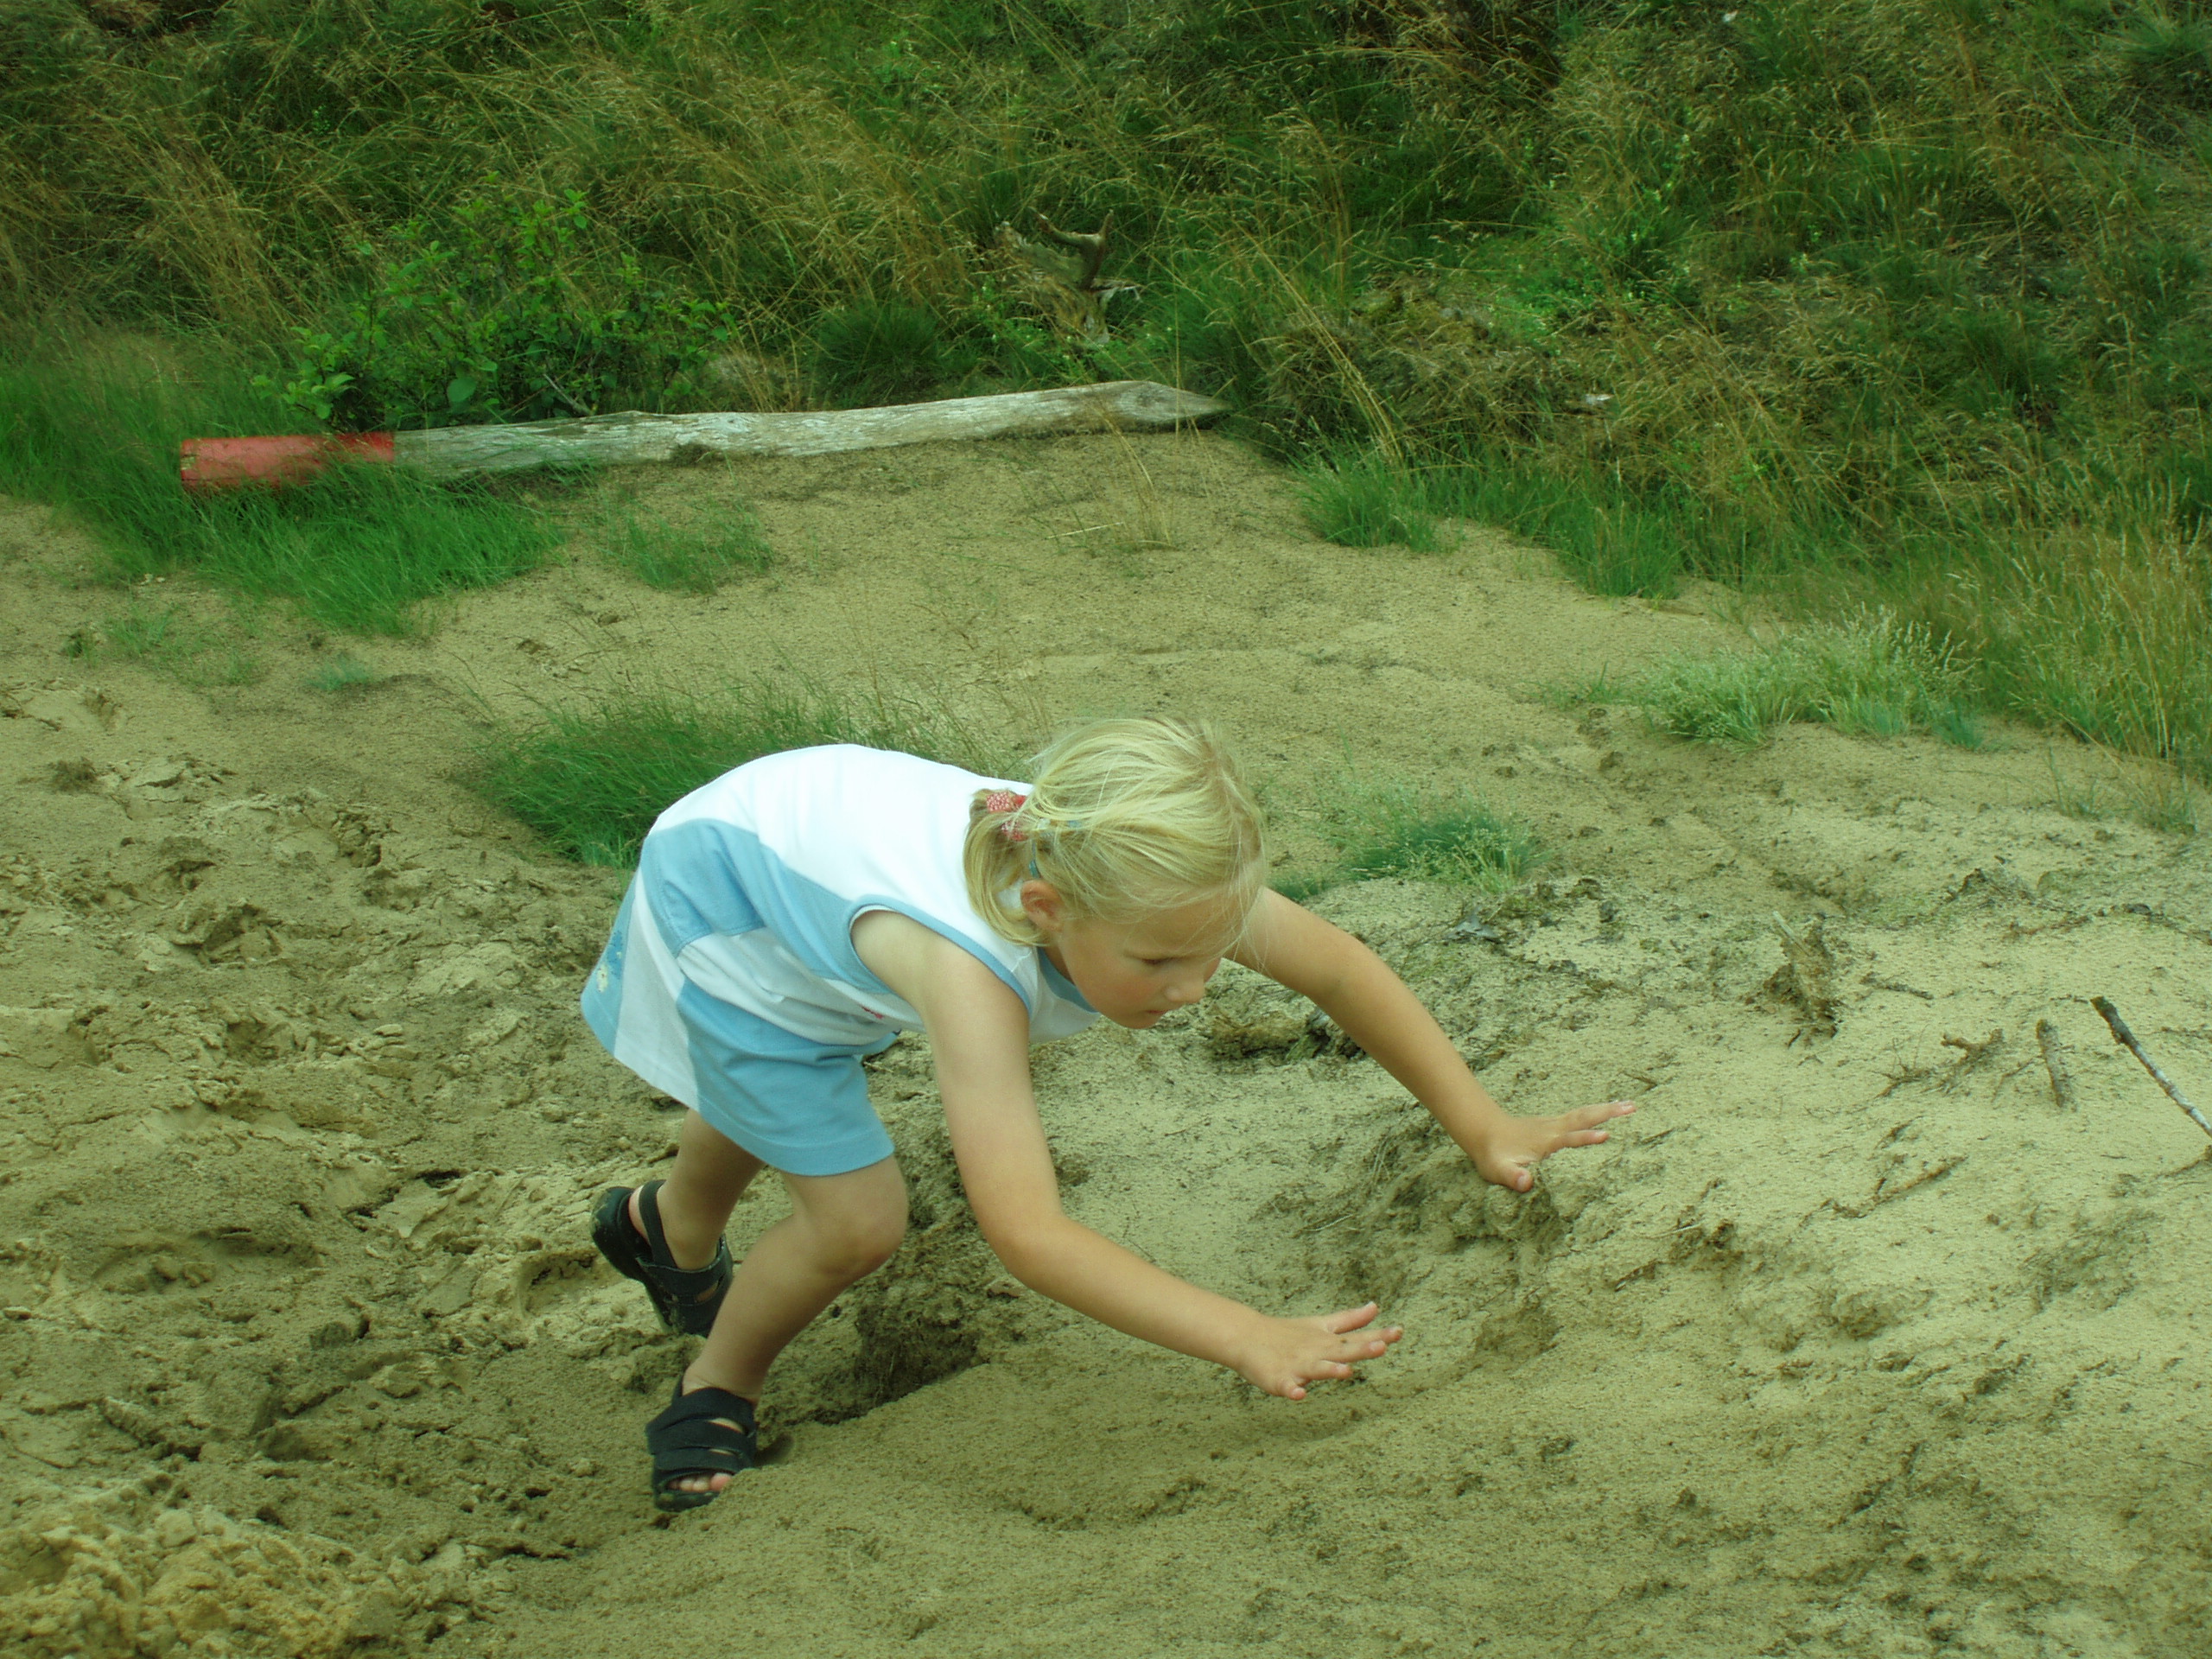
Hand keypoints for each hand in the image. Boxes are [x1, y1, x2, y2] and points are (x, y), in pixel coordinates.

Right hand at [1234, 1302, 1402, 1399]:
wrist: (1247, 1338)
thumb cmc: (1288, 1334)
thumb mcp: (1322, 1325)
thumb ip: (1350, 1320)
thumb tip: (1376, 1307)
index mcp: (1327, 1340)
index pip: (1356, 1338)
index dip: (1377, 1336)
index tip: (1399, 1332)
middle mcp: (1316, 1351)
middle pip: (1342, 1351)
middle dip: (1361, 1350)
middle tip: (1382, 1346)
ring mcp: (1298, 1365)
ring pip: (1317, 1369)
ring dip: (1331, 1370)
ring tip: (1346, 1371)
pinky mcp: (1279, 1380)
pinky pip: (1287, 1387)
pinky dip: (1292, 1390)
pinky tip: (1299, 1394)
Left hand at [1473, 1099, 1634, 1191]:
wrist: (1484, 1131)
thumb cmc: (1493, 1156)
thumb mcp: (1498, 1170)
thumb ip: (1512, 1177)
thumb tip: (1526, 1183)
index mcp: (1545, 1143)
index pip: (1569, 1140)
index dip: (1585, 1139)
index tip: (1606, 1136)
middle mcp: (1553, 1129)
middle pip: (1583, 1119)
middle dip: (1607, 1114)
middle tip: (1633, 1108)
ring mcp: (1554, 1124)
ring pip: (1583, 1114)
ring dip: (1606, 1110)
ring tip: (1631, 1105)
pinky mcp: (1554, 1124)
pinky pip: (1579, 1115)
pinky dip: (1595, 1112)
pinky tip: (1608, 1110)